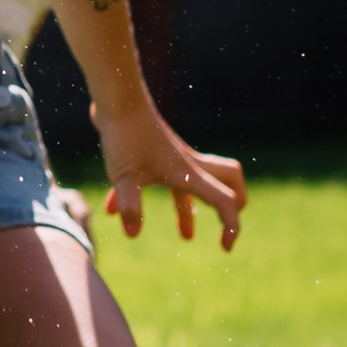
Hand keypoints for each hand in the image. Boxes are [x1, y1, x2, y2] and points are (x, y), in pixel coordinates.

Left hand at [92, 99, 245, 250]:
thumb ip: (130, 204)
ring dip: (190, 210)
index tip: (225, 247)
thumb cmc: (124, 135)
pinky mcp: (152, 152)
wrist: (116, 99)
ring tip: (186, 236)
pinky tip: (113, 208)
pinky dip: (145, 195)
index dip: (231, 225)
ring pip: (192, 185)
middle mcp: (187, 164)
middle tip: (226, 224)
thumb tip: (133, 235)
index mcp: (189, 173)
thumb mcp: (124, 175)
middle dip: (232, 204)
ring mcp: (171, 157)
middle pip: (229, 181)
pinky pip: (159, 179)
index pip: (225, 201)